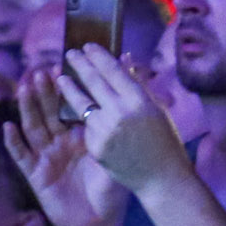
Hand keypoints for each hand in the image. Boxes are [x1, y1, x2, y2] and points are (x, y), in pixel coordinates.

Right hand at [0, 69, 127, 225]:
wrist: (98, 223)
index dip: (64, 88)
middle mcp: (60, 143)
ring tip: (24, 88)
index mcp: (80, 137)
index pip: (68, 107)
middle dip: (44, 92)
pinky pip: (22, 156)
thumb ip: (117, 130)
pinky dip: (13, 142)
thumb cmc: (110, 191)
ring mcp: (46, 157)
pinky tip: (7, 126)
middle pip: (48, 112)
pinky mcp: (35, 175)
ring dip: (27, 108)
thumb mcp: (116, 157)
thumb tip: (123, 106)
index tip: (62, 66)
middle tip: (41, 71)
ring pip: (33, 128)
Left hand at [55, 45, 190, 196]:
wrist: (161, 178)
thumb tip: (124, 60)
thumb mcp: (156, 109)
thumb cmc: (164, 141)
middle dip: (80, 65)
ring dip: (70, 90)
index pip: (113, 70)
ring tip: (60, 78)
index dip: (98, 56)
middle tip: (69, 53)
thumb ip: (138, 86)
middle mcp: (120, 112)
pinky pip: (88, 128)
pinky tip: (83, 116)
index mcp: (139, 100)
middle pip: (93, 82)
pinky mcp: (96, 147)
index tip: (87, 46)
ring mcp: (106, 130)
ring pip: (83, 105)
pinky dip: (87, 121)